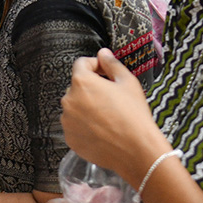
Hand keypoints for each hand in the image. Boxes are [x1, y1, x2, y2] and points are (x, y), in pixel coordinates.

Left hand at [61, 49, 166, 183]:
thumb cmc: (133, 114)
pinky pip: (74, 125)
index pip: (81, 64)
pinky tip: (102, 129)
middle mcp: (68, 100)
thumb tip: (103, 53)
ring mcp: (66, 120)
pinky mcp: (69, 137)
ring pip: (75, 106)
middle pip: (77, 86)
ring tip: (108, 115)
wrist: (135, 149)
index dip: (95, 65)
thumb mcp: (127, 82)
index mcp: (81, 82)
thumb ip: (111, 64)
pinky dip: (84, 124)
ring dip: (86, 106)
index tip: (106, 72)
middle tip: (111, 97)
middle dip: (91, 87)